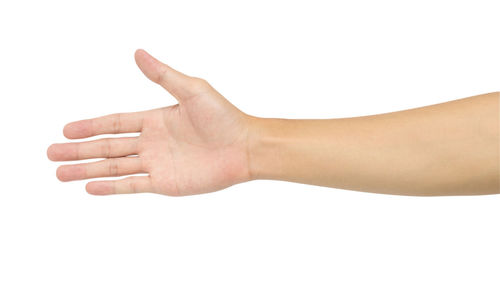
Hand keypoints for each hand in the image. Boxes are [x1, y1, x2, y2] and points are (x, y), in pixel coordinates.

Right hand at [48, 50, 251, 195]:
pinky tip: (91, 187)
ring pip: (114, 168)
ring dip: (86, 170)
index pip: (114, 123)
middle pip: (107, 147)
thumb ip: (163, 75)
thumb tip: (138, 52)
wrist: (245, 147)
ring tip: (60, 173)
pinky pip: (133, 185)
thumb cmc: (224, 116)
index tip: (67, 129)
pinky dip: (111, 187)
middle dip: (79, 150)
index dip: (90, 126)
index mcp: (155, 120)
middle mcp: (152, 142)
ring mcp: (157, 164)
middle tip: (51, 153)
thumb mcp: (192, 89)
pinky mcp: (166, 183)